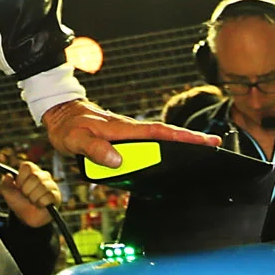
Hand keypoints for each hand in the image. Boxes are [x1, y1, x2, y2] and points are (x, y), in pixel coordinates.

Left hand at [0, 160, 59, 227]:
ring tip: (33, 201)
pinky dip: (40, 204)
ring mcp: (51, 185)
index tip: (19, 187)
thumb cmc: (19, 203)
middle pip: (35, 177)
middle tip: (26, 196)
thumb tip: (8, 175)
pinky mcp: (56, 195)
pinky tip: (40, 205)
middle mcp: (43, 175)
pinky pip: (48, 197)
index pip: (27, 166)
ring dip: (33, 198)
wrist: (26, 219)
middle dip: (26, 190)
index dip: (21, 178)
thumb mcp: (8, 194)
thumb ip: (5, 184)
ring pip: (42, 187)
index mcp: (31, 171)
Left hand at [41, 99, 219, 167]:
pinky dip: (163, 145)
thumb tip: (118, 161)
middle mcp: (129, 129)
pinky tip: (169, 153)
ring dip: (179, 142)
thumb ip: (95, 149)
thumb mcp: (76, 139)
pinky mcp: (123, 138)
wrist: (61, 113)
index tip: (205, 139)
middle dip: (191, 139)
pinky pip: (146, 143)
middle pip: (165, 135)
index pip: (160, 133)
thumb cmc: (68, 125)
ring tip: (200, 148)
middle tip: (214, 144)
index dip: (183, 137)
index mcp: (123, 129)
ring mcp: (127, 133)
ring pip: (158, 139)